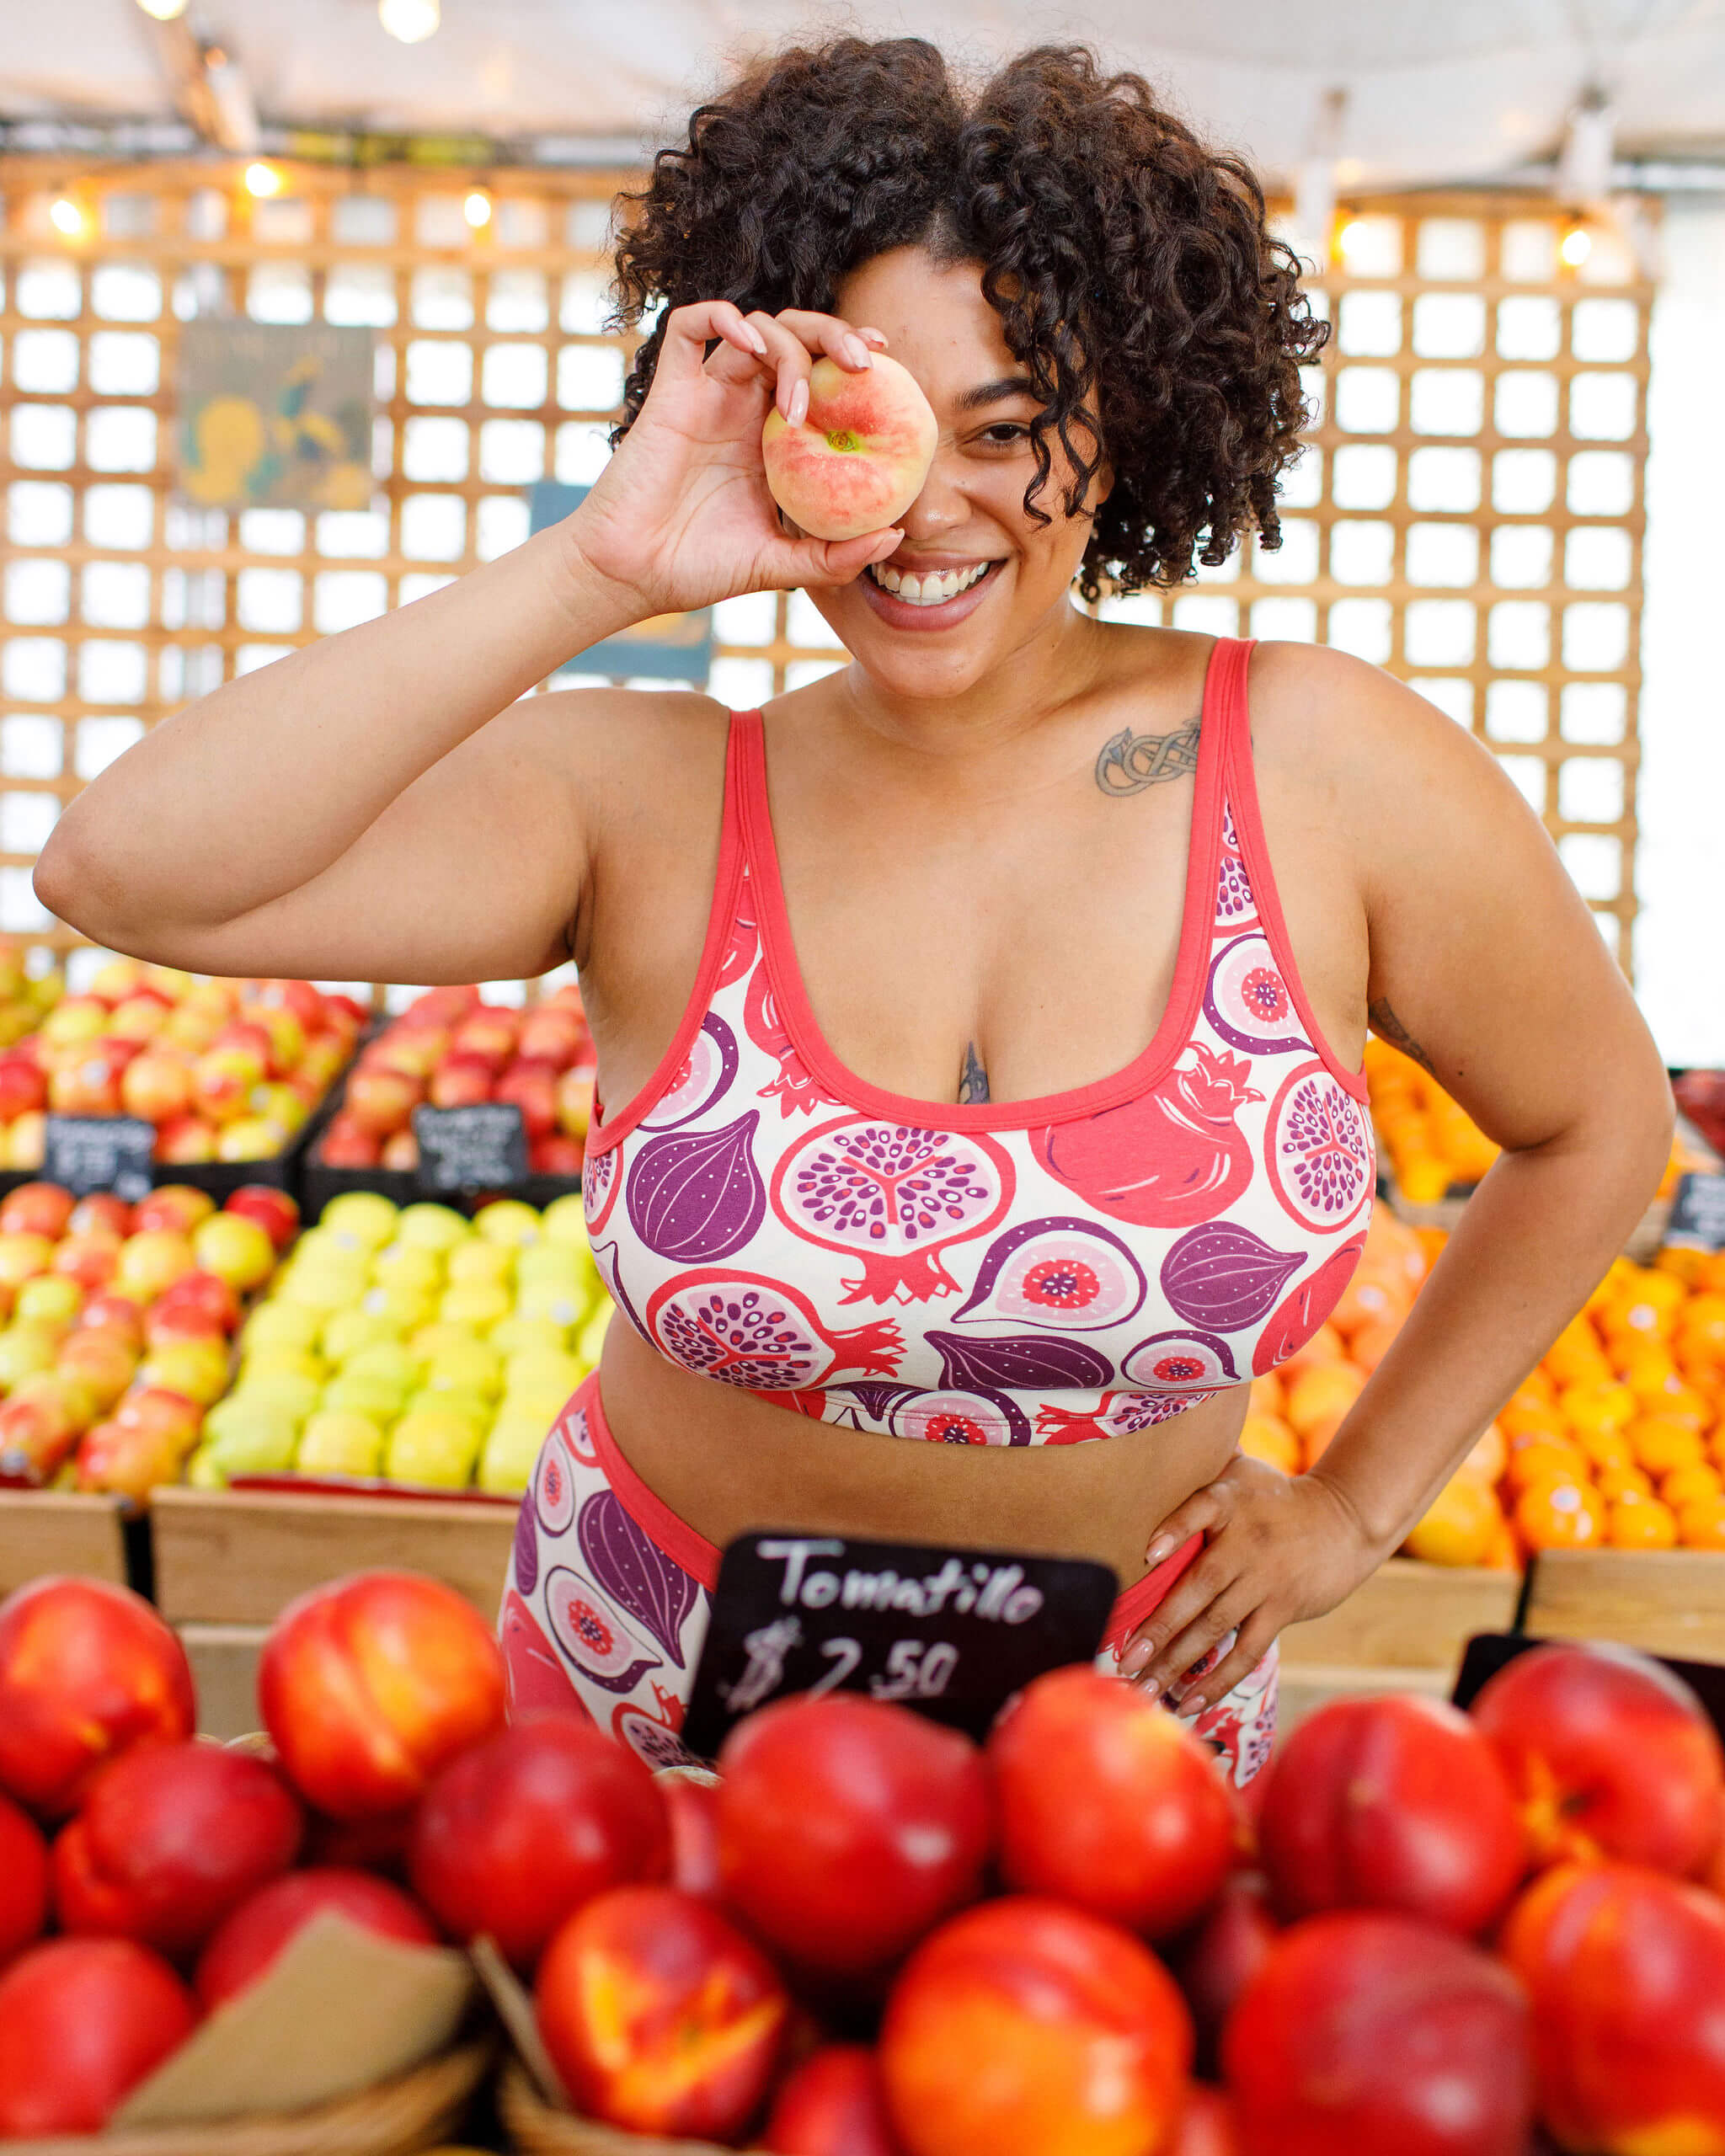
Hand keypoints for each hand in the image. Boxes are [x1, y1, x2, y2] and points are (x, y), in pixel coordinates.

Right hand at [565, 299, 906, 621]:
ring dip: (788, 348)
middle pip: (796, 338)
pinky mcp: (669, 392)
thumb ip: (834, 556)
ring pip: (755, 329)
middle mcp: (745, 408)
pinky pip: (689, 327)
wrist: (632, 576)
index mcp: (772, 438)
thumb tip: (895, 538)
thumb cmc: (698, 569)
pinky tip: (749, 344)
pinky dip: (721, 318)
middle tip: (865, 365)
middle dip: (834, 335)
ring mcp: (708, 395)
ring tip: (799, 403)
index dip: (851, 360)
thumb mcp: (780, 566)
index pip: (820, 377)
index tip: (886, 369)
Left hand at [1117, 1460, 1385, 1716]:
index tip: (1148, 1552)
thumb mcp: (1243, 1469)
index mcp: (1228, 1502)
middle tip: (1125, 1659)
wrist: (1345, 1519)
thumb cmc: (1276, 1495)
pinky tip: (1190, 1703)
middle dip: (1159, 1627)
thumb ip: (1202, 1462)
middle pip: (1197, 1588)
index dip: (1173, 1528)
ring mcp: (1264, 1580)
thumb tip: (1158, 1434)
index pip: (1198, 1510)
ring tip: (1144, 1689)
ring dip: (1178, 1662)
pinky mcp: (1282, 1609)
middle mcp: (1245, 1542)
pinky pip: (1246, 1651)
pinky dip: (1218, 1679)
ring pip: (1216, 1627)